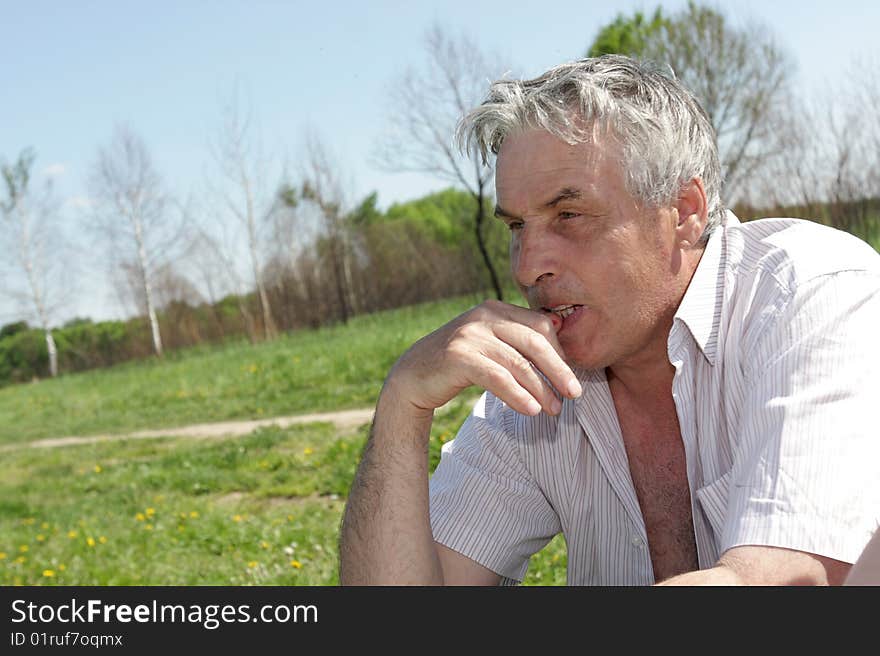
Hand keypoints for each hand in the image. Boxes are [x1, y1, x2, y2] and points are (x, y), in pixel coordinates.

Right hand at [385, 299, 582, 416]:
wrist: (413, 375)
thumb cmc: (460, 363)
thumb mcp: (490, 344)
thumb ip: (518, 338)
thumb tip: (560, 328)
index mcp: (496, 308)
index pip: (540, 325)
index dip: (560, 353)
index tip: (570, 378)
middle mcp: (484, 315)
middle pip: (534, 341)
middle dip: (558, 369)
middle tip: (575, 393)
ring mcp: (470, 334)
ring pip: (518, 363)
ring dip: (541, 389)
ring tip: (554, 410)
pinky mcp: (458, 357)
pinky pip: (497, 377)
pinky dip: (518, 395)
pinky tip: (531, 410)